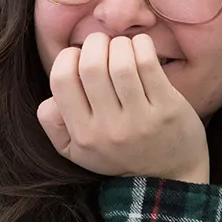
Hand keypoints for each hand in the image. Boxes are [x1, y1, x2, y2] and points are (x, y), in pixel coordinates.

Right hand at [37, 33, 209, 183]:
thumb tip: (51, 94)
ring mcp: (140, 118)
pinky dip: (141, 45)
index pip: (61, 80)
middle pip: (91, 65)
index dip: (68, 58)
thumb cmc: (118, 154)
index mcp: (83, 135)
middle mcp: (109, 128)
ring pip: (121, 62)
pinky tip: (140, 48)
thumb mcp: (75, 150)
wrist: (169, 177)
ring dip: (120, 44)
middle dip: (95, 44)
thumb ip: (53, 123)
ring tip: (122, 48)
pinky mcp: (168, 108)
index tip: (80, 58)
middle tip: (102, 45)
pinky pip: (148, 63)